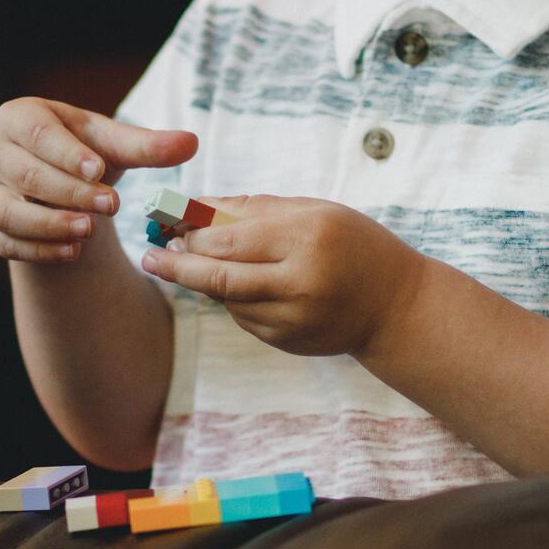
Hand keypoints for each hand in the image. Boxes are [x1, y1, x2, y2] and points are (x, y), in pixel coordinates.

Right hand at [0, 97, 196, 262]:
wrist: (53, 184)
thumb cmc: (82, 153)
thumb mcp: (112, 146)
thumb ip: (147, 146)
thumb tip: (191, 142)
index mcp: (19, 118)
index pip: (39, 135)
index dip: (67, 153)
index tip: (98, 169)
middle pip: (26, 174)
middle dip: (69, 192)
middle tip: (110, 205)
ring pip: (8, 211)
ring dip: (49, 224)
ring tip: (88, 232)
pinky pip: (6, 242)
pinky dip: (39, 250)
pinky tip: (72, 252)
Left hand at [139, 196, 427, 356]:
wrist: (396, 306)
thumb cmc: (353, 245)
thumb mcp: (313, 212)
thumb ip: (253, 207)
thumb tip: (195, 206)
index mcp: (308, 238)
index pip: (230, 238)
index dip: (191, 233)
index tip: (165, 224)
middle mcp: (300, 282)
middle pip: (218, 277)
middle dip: (178, 265)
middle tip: (152, 256)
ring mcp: (294, 318)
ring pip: (226, 300)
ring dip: (205, 281)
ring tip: (192, 262)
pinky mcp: (288, 342)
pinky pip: (243, 318)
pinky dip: (233, 299)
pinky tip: (241, 284)